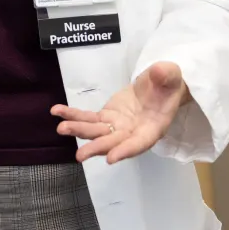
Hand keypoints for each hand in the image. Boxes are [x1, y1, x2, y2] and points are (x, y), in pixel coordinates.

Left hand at [51, 61, 190, 163]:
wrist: (160, 87)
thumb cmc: (169, 84)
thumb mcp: (171, 76)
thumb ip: (167, 75)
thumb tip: (160, 71)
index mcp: (153, 127)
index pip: (140, 142)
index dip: (126, 150)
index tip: (110, 158)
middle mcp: (133, 131)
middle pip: (114, 142)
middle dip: (97, 147)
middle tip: (79, 155)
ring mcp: (117, 126)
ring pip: (97, 132)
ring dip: (79, 131)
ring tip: (61, 128)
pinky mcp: (106, 117)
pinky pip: (88, 118)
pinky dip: (73, 116)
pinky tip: (57, 112)